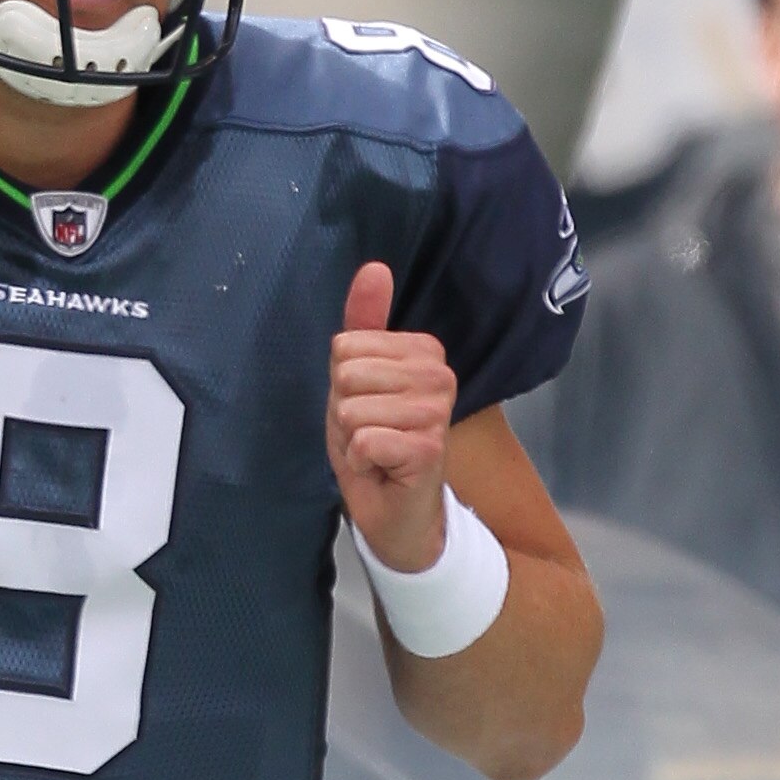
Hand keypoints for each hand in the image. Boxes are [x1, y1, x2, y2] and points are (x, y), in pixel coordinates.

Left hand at [327, 260, 455, 574]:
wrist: (394, 511)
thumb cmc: (375, 444)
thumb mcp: (357, 381)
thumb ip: (364, 326)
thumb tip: (374, 267)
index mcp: (424, 351)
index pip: (346, 346)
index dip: (341, 385)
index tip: (365, 409)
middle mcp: (438, 375)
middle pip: (347, 374)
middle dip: (344, 412)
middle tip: (367, 433)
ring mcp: (436, 412)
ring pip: (353, 409)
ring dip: (352, 439)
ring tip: (375, 450)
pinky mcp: (428, 448)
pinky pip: (363, 440)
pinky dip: (360, 462)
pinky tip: (381, 469)